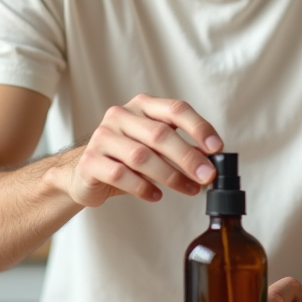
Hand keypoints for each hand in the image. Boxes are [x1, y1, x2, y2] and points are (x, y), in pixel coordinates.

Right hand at [56, 94, 221, 207]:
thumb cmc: (126, 158)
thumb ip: (181, 149)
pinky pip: (121, 175)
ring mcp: (103, 137)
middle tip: (208, 176)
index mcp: (142, 106)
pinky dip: (143, 187)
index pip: (175, 109)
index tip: (217, 148)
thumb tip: (211, 160)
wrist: (84, 172)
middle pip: (160, 134)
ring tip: (189, 190)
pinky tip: (156, 195)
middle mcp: (121, 115)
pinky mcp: (90, 161)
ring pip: (142, 156)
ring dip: (170, 176)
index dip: (199, 127)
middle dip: (188, 157)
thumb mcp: (155, 149)